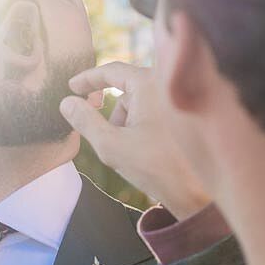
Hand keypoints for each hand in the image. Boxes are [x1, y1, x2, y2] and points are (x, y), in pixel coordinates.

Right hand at [59, 62, 211, 218]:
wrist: (197, 193)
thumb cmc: (157, 167)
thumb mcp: (111, 145)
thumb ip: (85, 120)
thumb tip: (67, 103)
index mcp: (151, 84)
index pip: (112, 70)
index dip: (88, 78)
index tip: (71, 87)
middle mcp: (167, 86)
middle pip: (126, 91)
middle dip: (113, 115)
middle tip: (107, 140)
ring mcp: (177, 101)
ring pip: (139, 104)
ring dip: (128, 124)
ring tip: (133, 153)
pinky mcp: (184, 116)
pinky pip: (154, 113)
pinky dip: (142, 127)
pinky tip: (146, 153)